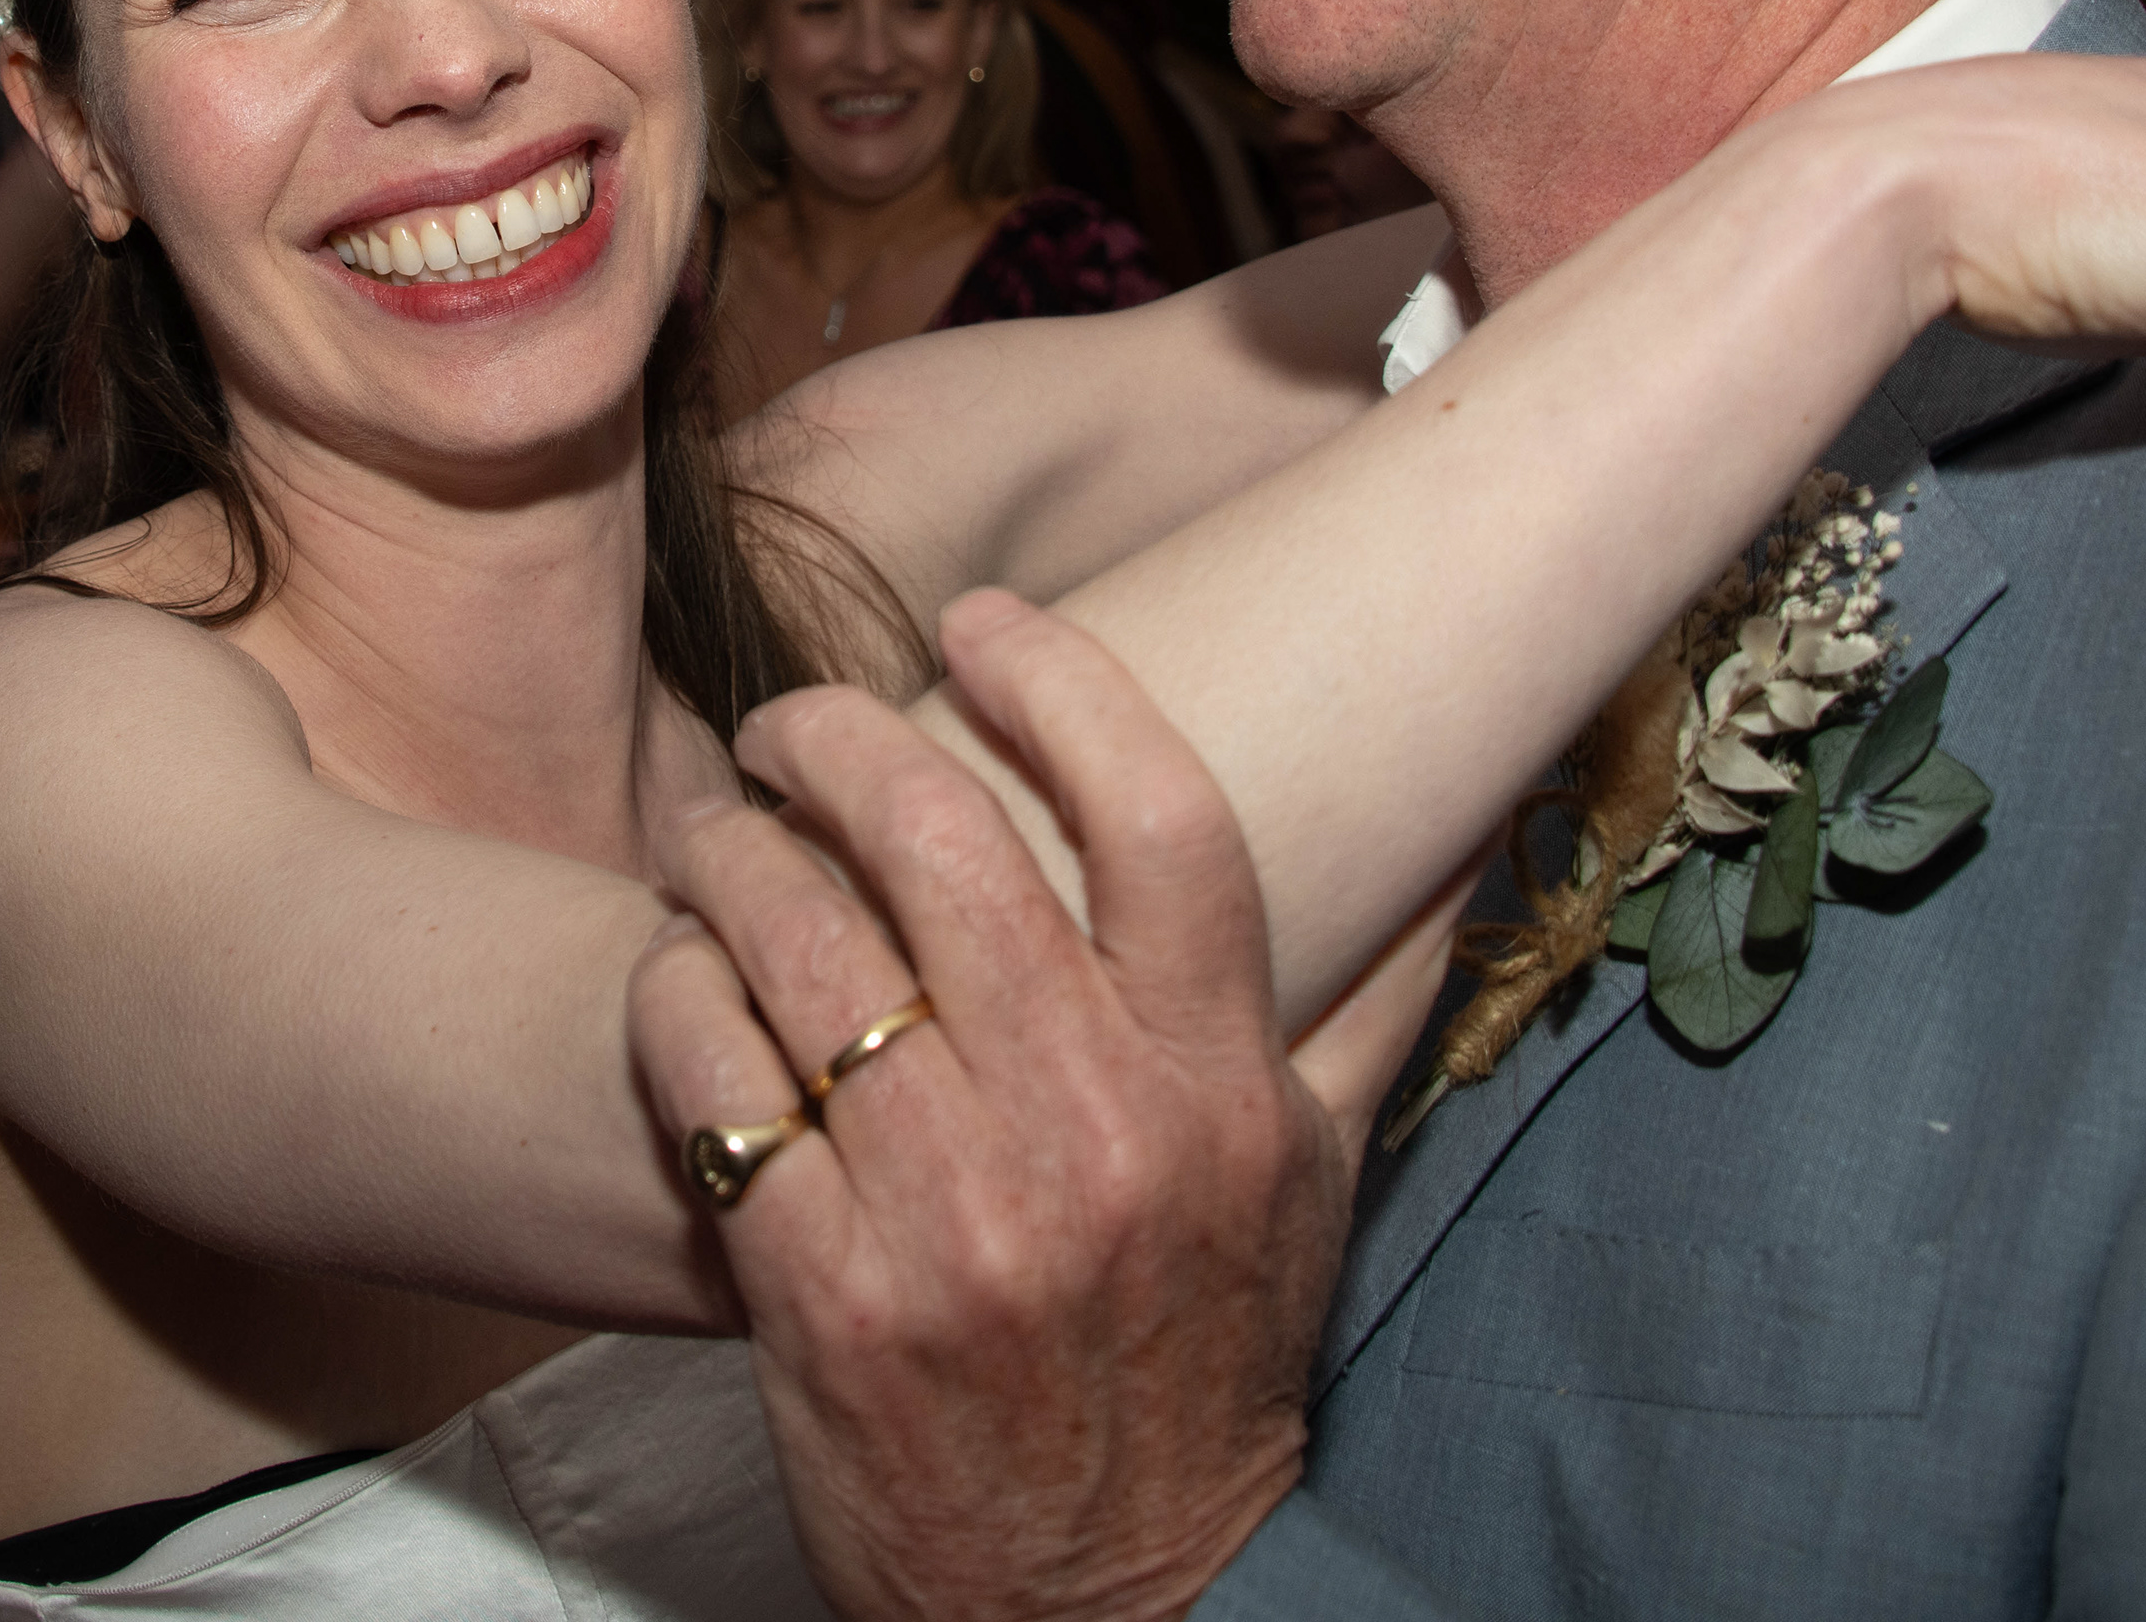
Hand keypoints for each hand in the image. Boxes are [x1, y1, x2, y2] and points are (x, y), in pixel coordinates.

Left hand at [629, 593, 1446, 1621]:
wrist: (1110, 1603)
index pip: (1160, 811)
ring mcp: (947, 1212)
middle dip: (832, 737)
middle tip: (793, 727)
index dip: (1061, 678)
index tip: (984, 621)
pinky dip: (674, 992)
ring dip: (729, 853)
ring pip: (796, 933)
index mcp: (1215, 1083)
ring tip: (719, 841)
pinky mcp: (820, 1289)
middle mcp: (1089, 1130)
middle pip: (940, 837)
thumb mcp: (1316, 1179)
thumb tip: (1471, 825)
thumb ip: (1378, 991)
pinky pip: (709, 1067)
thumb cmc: (1205, 1362)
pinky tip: (683, 980)